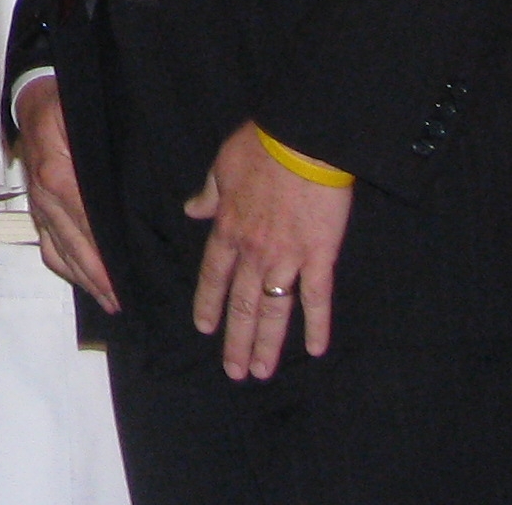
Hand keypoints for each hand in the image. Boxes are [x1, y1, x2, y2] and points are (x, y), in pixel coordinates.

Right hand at [12, 76, 119, 314]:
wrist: (31, 96)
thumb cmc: (63, 103)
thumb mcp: (82, 119)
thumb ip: (99, 152)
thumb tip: (125, 190)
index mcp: (57, 175)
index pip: (84, 225)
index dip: (102, 256)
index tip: (121, 280)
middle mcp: (43, 196)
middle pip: (70, 247)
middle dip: (95, 278)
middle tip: (121, 302)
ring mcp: (37, 204)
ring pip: (56, 252)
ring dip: (81, 279)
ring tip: (107, 300)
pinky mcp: (35, 207)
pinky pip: (46, 244)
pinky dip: (64, 267)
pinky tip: (82, 280)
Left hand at [186, 123, 352, 378]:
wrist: (303, 140)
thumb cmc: (261, 147)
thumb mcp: (222, 166)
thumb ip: (209, 194)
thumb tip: (192, 210)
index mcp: (229, 228)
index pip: (214, 275)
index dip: (208, 303)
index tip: (204, 328)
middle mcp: (254, 251)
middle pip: (242, 303)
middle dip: (236, 339)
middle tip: (234, 371)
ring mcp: (287, 257)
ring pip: (273, 309)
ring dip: (267, 343)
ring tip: (261, 371)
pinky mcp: (319, 257)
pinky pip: (317, 298)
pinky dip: (317, 325)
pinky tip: (315, 349)